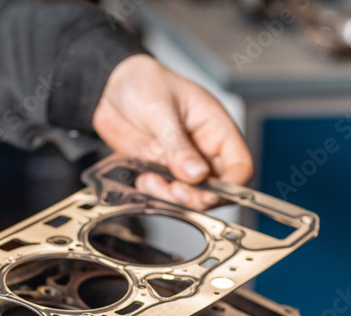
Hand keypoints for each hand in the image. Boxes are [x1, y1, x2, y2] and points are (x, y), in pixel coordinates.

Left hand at [92, 54, 253, 208]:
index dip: (231, 186)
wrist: (110, 87)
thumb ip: (179, 145)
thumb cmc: (143, 83)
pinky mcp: (161, 170)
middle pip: (218, 189)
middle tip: (175, 190)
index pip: (240, 166)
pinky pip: (165, 193)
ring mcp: (182, 162)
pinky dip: (154, 193)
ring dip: (172, 197)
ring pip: (191, 196)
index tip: (208, 194)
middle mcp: (203, 149)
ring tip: (152, 182)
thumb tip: (197, 174)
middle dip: (197, 197)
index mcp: (216, 128)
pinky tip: (143, 179)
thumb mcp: (161, 110)